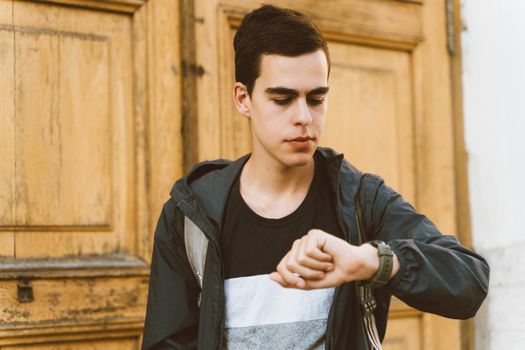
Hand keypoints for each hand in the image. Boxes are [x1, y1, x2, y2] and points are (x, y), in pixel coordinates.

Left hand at [269, 229, 393, 289]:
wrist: (351, 269)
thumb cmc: (332, 274)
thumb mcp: (308, 283)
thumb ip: (290, 282)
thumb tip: (271, 276)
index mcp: (294, 257)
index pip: (281, 268)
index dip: (291, 279)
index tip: (304, 285)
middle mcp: (297, 246)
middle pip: (290, 265)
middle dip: (307, 274)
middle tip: (320, 273)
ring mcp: (305, 239)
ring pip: (299, 259)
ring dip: (315, 267)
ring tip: (326, 265)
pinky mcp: (314, 234)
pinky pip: (309, 251)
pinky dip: (321, 259)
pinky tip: (329, 256)